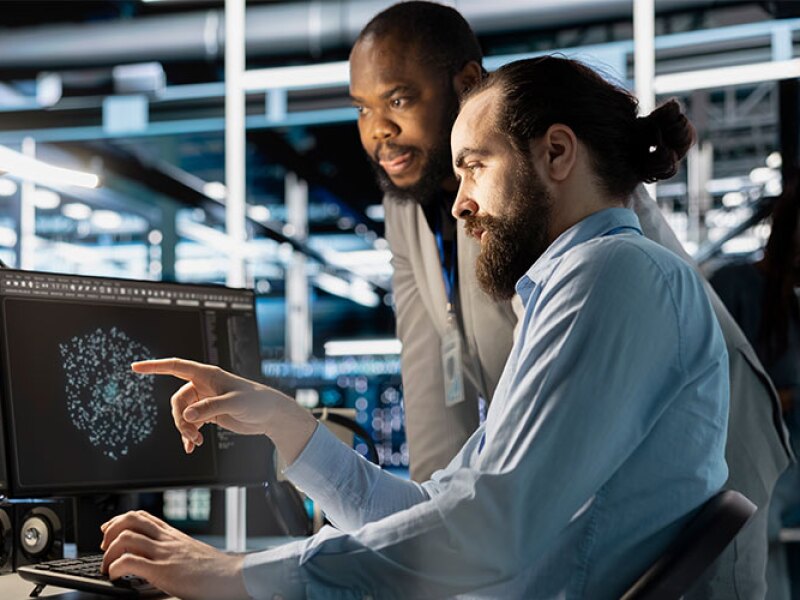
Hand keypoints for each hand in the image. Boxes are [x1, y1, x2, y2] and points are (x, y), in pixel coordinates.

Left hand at [100, 510, 247, 599]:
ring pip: (125, 538)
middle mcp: (166, 540)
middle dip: (111, 531)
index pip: (142, 516)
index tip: (109, 530)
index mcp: (173, 535)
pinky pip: (130, 562)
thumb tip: (160, 557)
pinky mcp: (162, 571)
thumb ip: (174, 549)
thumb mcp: (191, 551)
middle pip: (130, 520)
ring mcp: (164, 553)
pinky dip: (115, 568)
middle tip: (105, 547)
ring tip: (108, 566)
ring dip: (108, 553)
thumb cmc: (213, 569)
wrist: (230, 576)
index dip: (120, 520)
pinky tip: (115, 576)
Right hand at [132, 358, 316, 463]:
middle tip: (192, 435)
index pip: (175, 367)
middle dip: (180, 420)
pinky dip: (190, 435)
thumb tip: (187, 416)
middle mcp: (203, 385)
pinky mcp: (209, 413)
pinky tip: (191, 447)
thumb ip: (209, 408)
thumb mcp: (234, 403)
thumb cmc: (256, 401)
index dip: (154, 366)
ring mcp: (205, 400)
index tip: (135, 367)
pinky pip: (191, 423)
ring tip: (196, 442)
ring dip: (185, 429)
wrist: (270, 414)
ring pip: (182, 414)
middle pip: (177, 401)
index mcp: (207, 375)